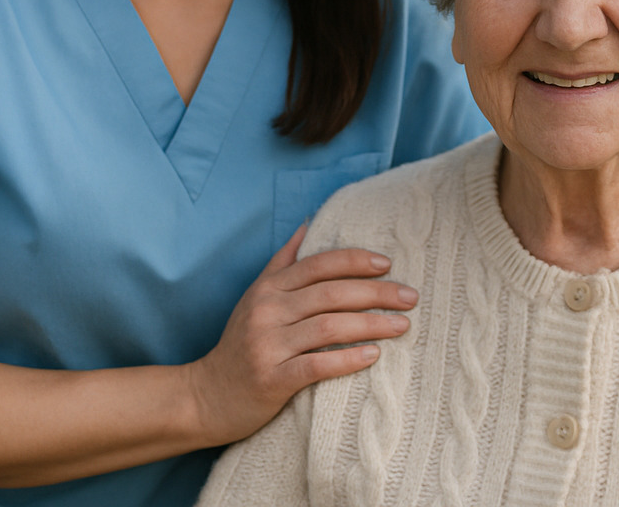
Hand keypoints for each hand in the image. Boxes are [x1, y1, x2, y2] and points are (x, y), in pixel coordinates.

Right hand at [186, 225, 417, 444]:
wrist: (208, 396)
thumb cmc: (241, 343)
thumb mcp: (255, 295)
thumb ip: (283, 261)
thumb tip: (309, 223)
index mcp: (268, 288)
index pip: (319, 265)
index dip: (355, 260)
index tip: (388, 264)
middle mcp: (267, 311)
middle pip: (331, 294)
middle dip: (376, 293)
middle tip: (410, 297)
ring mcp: (267, 345)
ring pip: (328, 328)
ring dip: (371, 325)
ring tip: (402, 326)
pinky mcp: (271, 379)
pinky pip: (316, 366)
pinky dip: (348, 359)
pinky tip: (373, 356)